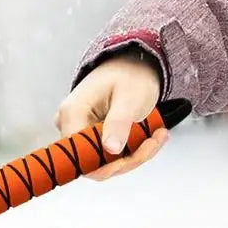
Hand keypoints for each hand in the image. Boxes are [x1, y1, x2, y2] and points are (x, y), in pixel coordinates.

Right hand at [54, 50, 166, 180]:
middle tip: (153, 141)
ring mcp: (80, 131)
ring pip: (105, 161)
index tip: (136, 154)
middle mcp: (70, 124)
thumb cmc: (130, 74)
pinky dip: (133, 150)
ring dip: (134, 155)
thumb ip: (118, 123)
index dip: (108, 163)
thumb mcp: (129, 98)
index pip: (80, 155)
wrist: (134, 63)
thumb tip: (111, 150)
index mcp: (73, 113)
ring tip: (157, 135)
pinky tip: (151, 136)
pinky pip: (111, 154)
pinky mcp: (92, 135)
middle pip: (94, 163)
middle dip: (128, 159)